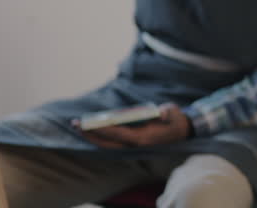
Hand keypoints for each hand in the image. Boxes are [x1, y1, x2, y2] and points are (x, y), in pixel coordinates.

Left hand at [74, 102, 191, 148]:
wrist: (181, 130)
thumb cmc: (175, 119)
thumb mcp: (173, 113)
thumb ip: (167, 113)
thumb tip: (162, 112)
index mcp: (143, 138)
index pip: (118, 135)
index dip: (103, 130)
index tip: (89, 124)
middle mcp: (134, 144)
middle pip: (108, 143)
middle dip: (91, 135)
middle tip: (75, 124)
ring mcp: (131, 144)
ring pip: (107, 144)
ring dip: (92, 136)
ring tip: (78, 125)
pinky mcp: (130, 141)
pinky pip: (111, 141)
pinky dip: (99, 136)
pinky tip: (90, 128)